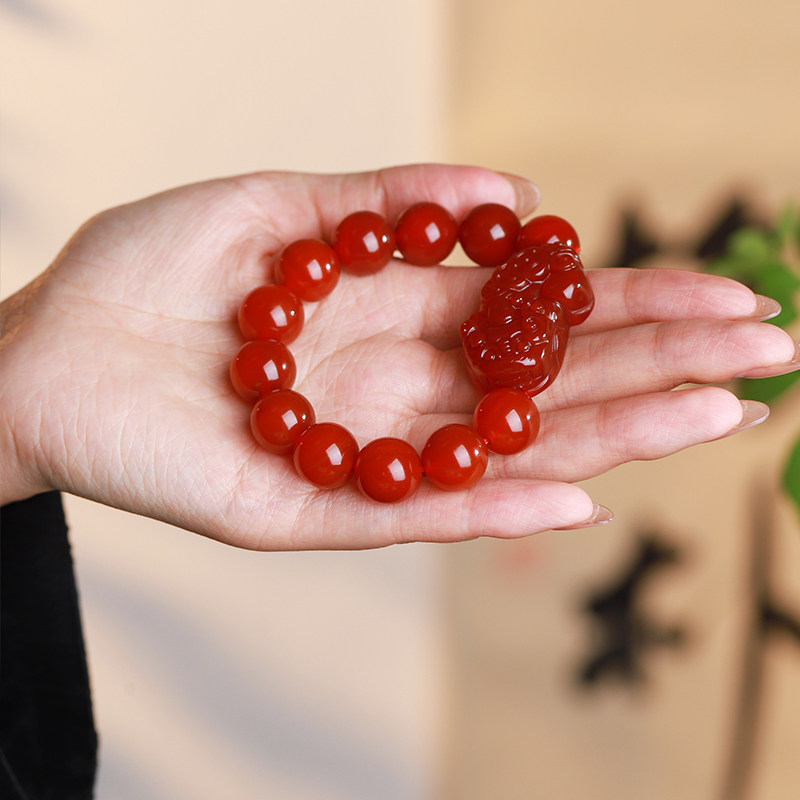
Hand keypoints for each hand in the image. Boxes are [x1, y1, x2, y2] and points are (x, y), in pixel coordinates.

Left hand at [1, 165, 796, 548]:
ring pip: (504, 451)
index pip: (534, 314)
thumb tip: (511, 194)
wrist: (47, 349)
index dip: (628, 301)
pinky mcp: (312, 508)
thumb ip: (386, 205)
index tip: (718, 290)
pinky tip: (574, 496)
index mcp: (396, 314)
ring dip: (610, 436)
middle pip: (545, 382)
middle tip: (766, 353)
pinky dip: (493, 509)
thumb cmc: (145, 273)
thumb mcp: (272, 208)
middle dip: (657, 364)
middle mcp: (399, 386)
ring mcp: (364, 452)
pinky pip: (417, 513)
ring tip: (715, 416)